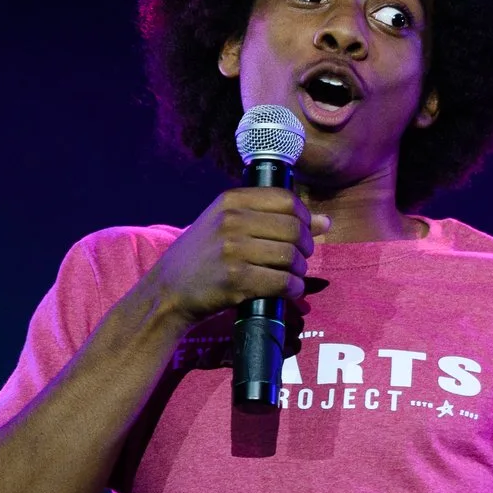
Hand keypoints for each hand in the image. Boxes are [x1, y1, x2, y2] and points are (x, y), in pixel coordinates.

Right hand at [144, 188, 326, 326]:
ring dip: (299, 271)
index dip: (304, 218)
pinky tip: (288, 292)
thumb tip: (325, 221)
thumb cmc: (202, 257)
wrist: (167, 291)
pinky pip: (282, 282)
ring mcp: (233, 249)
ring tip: (291, 276)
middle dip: (305, 248)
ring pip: (291, 256)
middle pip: (293, 229)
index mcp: (231, 200)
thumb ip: (273, 218)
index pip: (287, 200)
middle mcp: (232, 220)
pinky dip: (292, 290)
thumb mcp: (228, 225)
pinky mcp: (236, 279)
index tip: (301, 234)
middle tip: (298, 259)